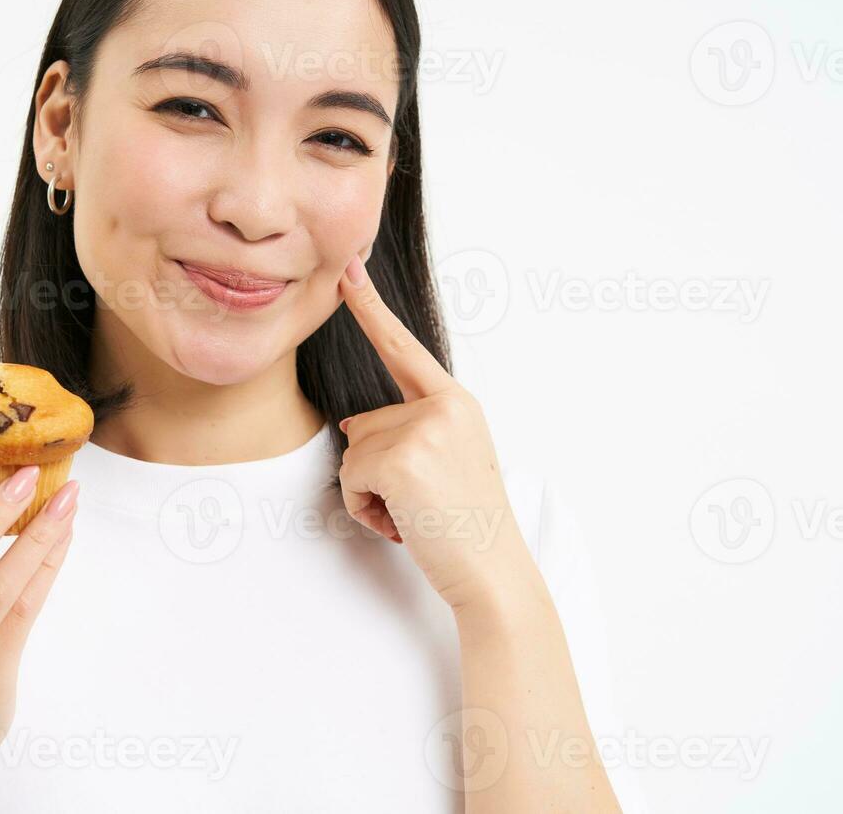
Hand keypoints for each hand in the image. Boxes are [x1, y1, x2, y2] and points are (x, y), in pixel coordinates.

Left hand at [336, 254, 524, 613]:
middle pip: (364, 425)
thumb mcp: (444, 464)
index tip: (349, 269)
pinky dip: (366, 511)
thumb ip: (405, 433)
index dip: (372, 308)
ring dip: (371, 495)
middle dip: (376, 472)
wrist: (493, 573)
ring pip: (354, 454)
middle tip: (423, 504)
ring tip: (417, 516)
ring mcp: (423, 430)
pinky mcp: (402, 459)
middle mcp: (443, 407)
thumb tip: (353, 426)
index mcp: (456, 403)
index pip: (404, 349)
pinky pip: (351, 479)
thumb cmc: (467, 527)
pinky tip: (405, 526)